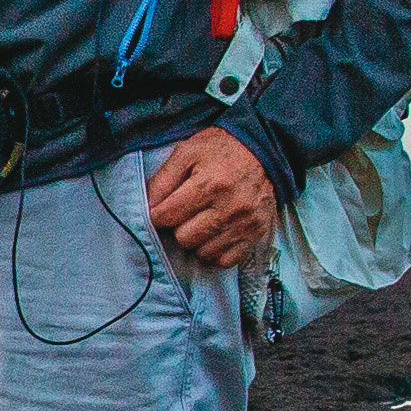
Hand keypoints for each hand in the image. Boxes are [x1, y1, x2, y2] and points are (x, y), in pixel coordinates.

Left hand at [145, 127, 280, 270]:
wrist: (262, 151)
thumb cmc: (219, 150)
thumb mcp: (186, 152)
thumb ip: (163, 179)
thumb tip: (147, 207)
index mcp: (210, 184)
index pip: (166, 216)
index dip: (158, 214)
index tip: (162, 209)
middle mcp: (229, 207)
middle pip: (184, 238)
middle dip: (179, 226)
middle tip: (186, 212)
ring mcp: (245, 224)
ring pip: (203, 252)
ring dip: (197, 240)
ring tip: (203, 220)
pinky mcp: (255, 234)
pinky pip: (225, 261)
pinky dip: (216, 250)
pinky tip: (216, 233)